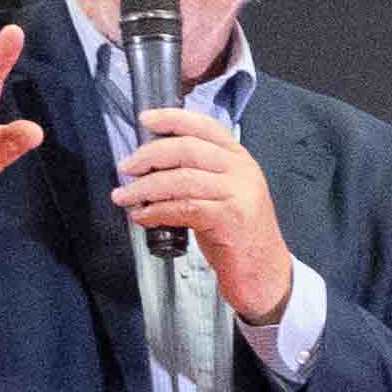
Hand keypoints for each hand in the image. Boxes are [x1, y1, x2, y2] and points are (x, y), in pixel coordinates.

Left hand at [117, 104, 297, 321]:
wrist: (265, 273)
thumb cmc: (239, 235)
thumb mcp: (225, 194)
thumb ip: (200, 174)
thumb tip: (152, 164)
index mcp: (240, 160)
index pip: (205, 127)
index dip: (172, 119)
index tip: (146, 120)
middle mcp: (242, 172)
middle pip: (188, 150)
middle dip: (149, 156)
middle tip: (127, 167)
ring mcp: (238, 195)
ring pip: (181, 179)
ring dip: (145, 188)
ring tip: (125, 196)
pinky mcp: (229, 219)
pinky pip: (183, 208)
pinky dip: (156, 211)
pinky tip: (143, 216)